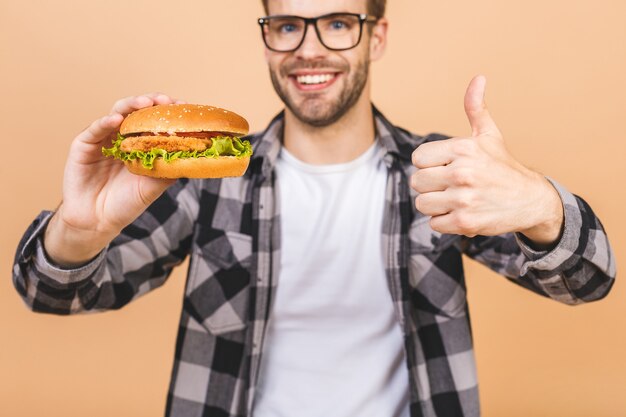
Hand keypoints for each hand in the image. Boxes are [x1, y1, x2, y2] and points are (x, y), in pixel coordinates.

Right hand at [44, 93, 182, 265]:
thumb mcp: (153, 187)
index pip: (154, 122)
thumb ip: (168, 169)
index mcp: (139, 145)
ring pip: (116, 113)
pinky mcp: (83, 146)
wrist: (97, 222)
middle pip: (136, 112)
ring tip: (144, 102)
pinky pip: (94, 129)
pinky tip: (116, 119)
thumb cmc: (125, 204)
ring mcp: (102, 139)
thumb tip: (194, 156)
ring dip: (131, 105)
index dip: (167, 112)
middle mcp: (121, 138)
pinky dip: (105, 121)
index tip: (183, 107)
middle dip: (151, 103)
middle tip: (165, 100)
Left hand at [410, 75, 563, 245]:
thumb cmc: (503, 167)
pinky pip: (434, 224)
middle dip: (431, 185)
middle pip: (417, 182)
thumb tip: (478, 78)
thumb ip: (476, 108)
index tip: (445, 166)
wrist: (531, 200)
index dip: (429, 164)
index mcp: (463, 148)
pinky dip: (445, 222)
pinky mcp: (465, 222)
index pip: (417, 158)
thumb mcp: (489, 135)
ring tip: (456, 199)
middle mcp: (462, 173)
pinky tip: (462, 213)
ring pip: (422, 204)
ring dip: (436, 204)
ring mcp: (463, 199)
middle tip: (451, 185)